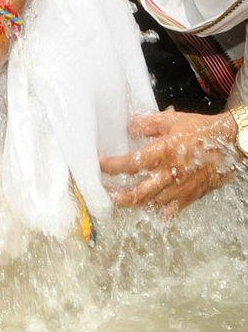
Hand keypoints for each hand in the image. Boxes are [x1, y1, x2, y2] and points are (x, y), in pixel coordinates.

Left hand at [100, 110, 240, 216]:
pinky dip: (159, 210)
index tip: (100, 164)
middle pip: (139, 193)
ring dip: (136, 203)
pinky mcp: (192, 195)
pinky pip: (172, 209)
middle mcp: (170, 173)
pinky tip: (150, 207)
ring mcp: (181, 187)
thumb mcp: (171, 120)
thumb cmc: (201, 130)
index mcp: (163, 153)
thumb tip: (128, 127)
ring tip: (123, 200)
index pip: (131, 164)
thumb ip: (147, 124)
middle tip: (107, 194)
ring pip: (153, 203)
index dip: (112, 166)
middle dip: (120, 196)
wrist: (231, 143)